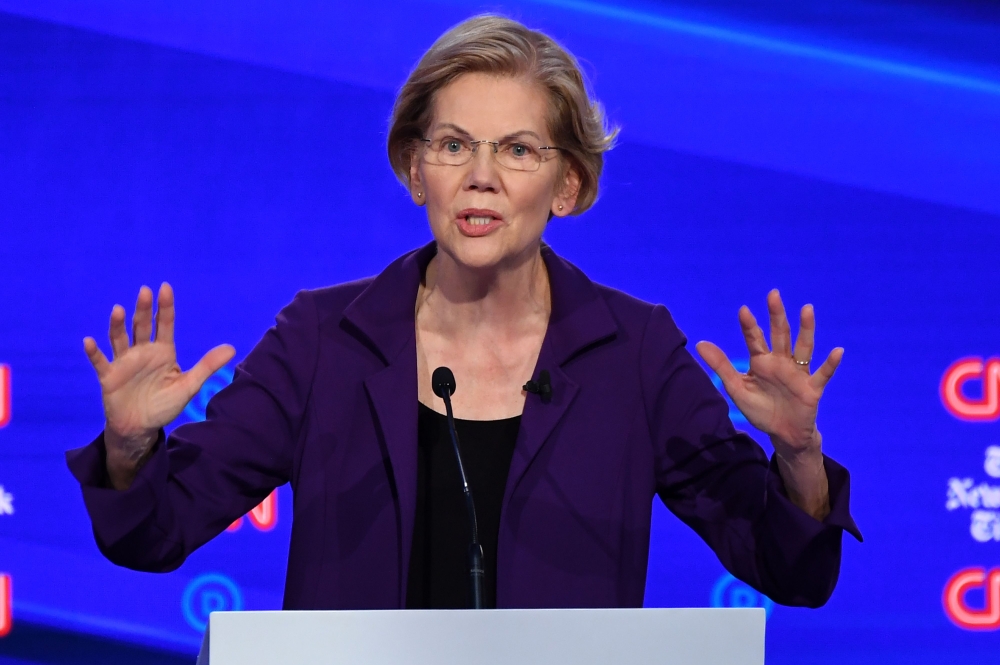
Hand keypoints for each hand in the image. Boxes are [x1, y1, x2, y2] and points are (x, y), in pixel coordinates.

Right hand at [84, 283, 234, 488]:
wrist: (141, 427)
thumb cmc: (164, 404)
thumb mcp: (189, 385)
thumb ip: (207, 366)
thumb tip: (232, 348)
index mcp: (163, 352)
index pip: (164, 324)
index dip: (165, 307)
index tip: (165, 288)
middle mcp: (143, 352)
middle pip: (142, 326)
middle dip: (143, 309)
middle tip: (145, 291)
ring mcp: (124, 362)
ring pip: (120, 338)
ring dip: (118, 325)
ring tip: (118, 310)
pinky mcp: (109, 376)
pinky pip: (100, 362)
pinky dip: (94, 352)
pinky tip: (89, 342)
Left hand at [695, 290, 842, 518]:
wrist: (782, 433)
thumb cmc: (760, 409)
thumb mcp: (737, 388)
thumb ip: (721, 365)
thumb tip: (699, 343)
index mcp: (761, 362)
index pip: (755, 339)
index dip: (749, 326)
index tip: (743, 310)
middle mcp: (781, 362)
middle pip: (779, 335)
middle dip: (776, 315)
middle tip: (773, 294)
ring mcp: (798, 373)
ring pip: (803, 347)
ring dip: (806, 329)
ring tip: (807, 309)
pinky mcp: (812, 388)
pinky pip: (823, 374)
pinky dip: (830, 364)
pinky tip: (837, 350)